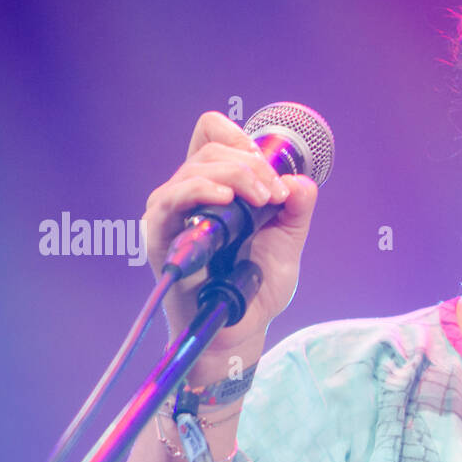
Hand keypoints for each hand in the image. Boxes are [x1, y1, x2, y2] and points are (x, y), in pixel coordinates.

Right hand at [141, 111, 318, 370]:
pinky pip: (170, 200)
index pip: (211, 135)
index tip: (269, 168)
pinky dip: (201, 190)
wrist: (242, 327)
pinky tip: (226, 199)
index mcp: (214, 187)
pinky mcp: (160, 237)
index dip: (240, 138)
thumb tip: (301, 182)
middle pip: (210, 148)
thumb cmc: (256, 286)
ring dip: (236, 175)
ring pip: (195, 167)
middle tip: (275, 196)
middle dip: (252, 164)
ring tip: (262, 202)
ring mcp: (172, 214)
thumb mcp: (288, 241)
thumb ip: (297, 209)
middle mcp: (188, 195)